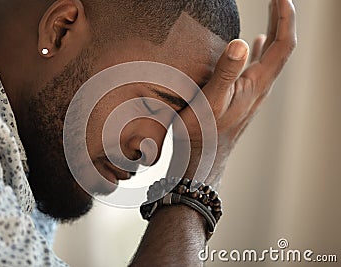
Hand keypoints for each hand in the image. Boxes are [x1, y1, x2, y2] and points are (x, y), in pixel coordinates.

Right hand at [169, 0, 296, 187]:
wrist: (203, 159)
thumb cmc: (203, 133)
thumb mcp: (211, 100)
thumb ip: (226, 72)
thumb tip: (242, 41)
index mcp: (257, 84)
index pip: (283, 45)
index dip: (285, 18)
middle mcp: (260, 87)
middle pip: (280, 48)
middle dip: (281, 20)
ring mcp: (252, 93)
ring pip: (270, 57)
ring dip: (273, 32)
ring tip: (271, 13)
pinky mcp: (242, 98)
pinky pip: (257, 68)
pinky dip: (260, 50)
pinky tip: (254, 44)